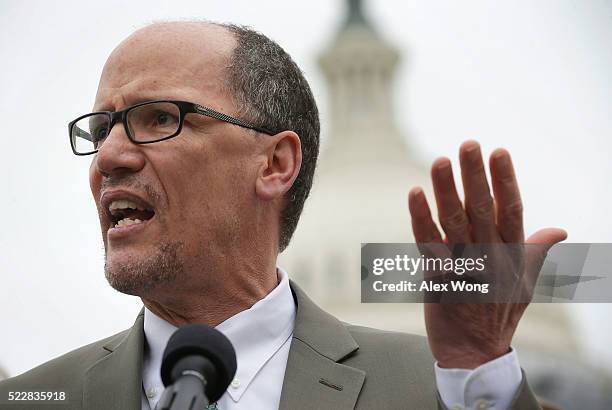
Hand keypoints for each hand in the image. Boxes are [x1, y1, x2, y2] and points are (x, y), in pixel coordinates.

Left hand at [408, 140, 566, 368]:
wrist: (473, 351)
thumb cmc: (499, 313)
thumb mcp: (525, 282)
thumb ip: (536, 251)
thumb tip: (559, 230)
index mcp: (511, 254)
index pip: (511, 210)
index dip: (505, 180)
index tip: (499, 152)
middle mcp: (489, 257)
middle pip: (481, 209)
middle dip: (474, 175)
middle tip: (468, 144)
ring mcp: (462, 267)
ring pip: (453, 221)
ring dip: (445, 190)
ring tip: (439, 161)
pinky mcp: (438, 277)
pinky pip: (428, 243)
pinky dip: (420, 218)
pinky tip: (415, 194)